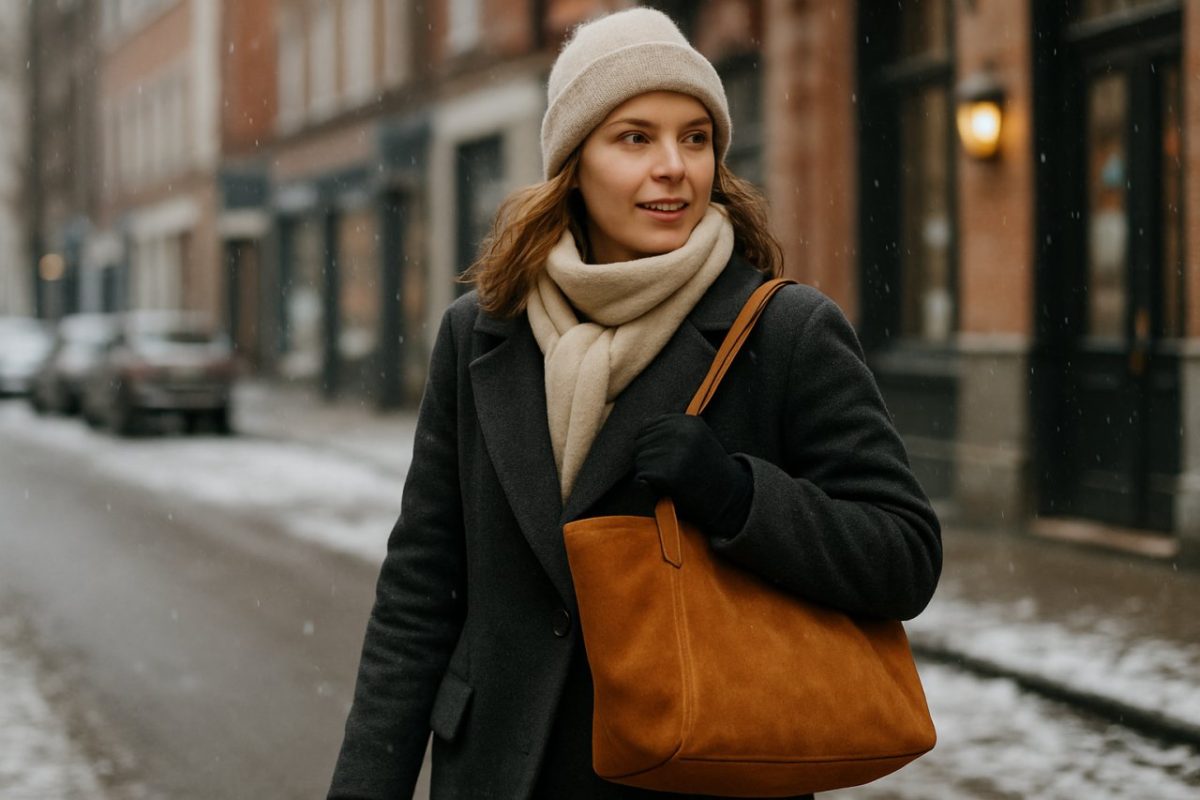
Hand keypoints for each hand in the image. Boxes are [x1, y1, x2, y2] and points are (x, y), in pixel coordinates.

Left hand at [633, 413, 752, 539]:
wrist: (729, 497)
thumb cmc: (709, 470)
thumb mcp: (697, 440)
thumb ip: (673, 430)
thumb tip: (642, 425)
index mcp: (689, 422)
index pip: (648, 425)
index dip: (651, 443)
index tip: (665, 457)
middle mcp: (682, 433)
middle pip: (641, 441)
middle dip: (647, 457)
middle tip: (669, 472)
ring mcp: (676, 452)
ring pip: (640, 459)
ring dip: (647, 472)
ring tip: (670, 480)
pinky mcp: (669, 474)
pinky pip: (642, 476)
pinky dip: (648, 485)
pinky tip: (666, 488)